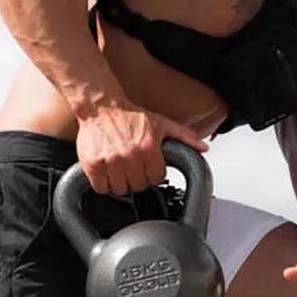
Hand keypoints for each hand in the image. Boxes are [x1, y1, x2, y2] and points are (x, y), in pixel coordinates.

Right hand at [76, 105, 207, 194]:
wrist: (102, 107)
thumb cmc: (131, 116)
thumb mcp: (162, 124)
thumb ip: (184, 137)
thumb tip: (203, 148)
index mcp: (149, 148)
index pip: (157, 179)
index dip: (153, 174)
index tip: (148, 168)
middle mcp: (130, 156)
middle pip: (138, 186)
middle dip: (137, 178)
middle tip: (132, 166)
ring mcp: (110, 162)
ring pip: (120, 190)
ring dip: (121, 182)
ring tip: (120, 168)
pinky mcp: (93, 165)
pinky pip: (101, 188)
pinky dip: (104, 183)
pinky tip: (107, 171)